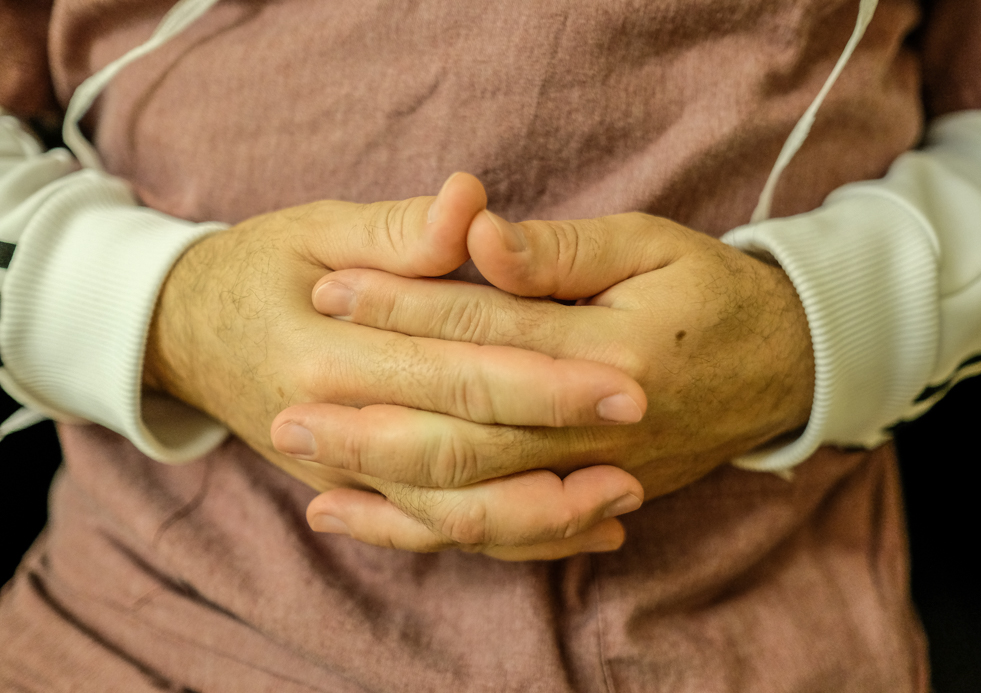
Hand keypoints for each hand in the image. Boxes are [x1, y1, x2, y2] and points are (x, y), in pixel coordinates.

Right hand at [145, 174, 646, 558]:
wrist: (186, 334)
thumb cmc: (259, 269)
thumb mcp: (314, 230)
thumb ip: (396, 230)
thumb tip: (470, 203)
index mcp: (326, 356)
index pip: (454, 374)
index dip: (543, 379)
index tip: (624, 378)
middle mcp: (332, 433)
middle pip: (461, 456)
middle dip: (557, 451)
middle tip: (640, 436)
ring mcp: (341, 476)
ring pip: (452, 517)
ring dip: (540, 515)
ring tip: (621, 500)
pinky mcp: (356, 492)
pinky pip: (435, 533)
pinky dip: (504, 540)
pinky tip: (572, 534)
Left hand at [286, 204, 814, 550]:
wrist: (784, 367)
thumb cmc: (712, 292)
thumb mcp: (650, 245)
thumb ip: (560, 251)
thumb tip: (478, 237)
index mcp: (613, 354)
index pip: (483, 331)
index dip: (402, 306)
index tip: (330, 287)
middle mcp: (598, 433)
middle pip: (464, 436)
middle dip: (369, 422)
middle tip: (284, 410)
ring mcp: (596, 478)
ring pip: (476, 502)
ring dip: (389, 490)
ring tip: (312, 477)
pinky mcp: (593, 501)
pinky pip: (505, 533)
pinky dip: (438, 532)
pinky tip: (378, 520)